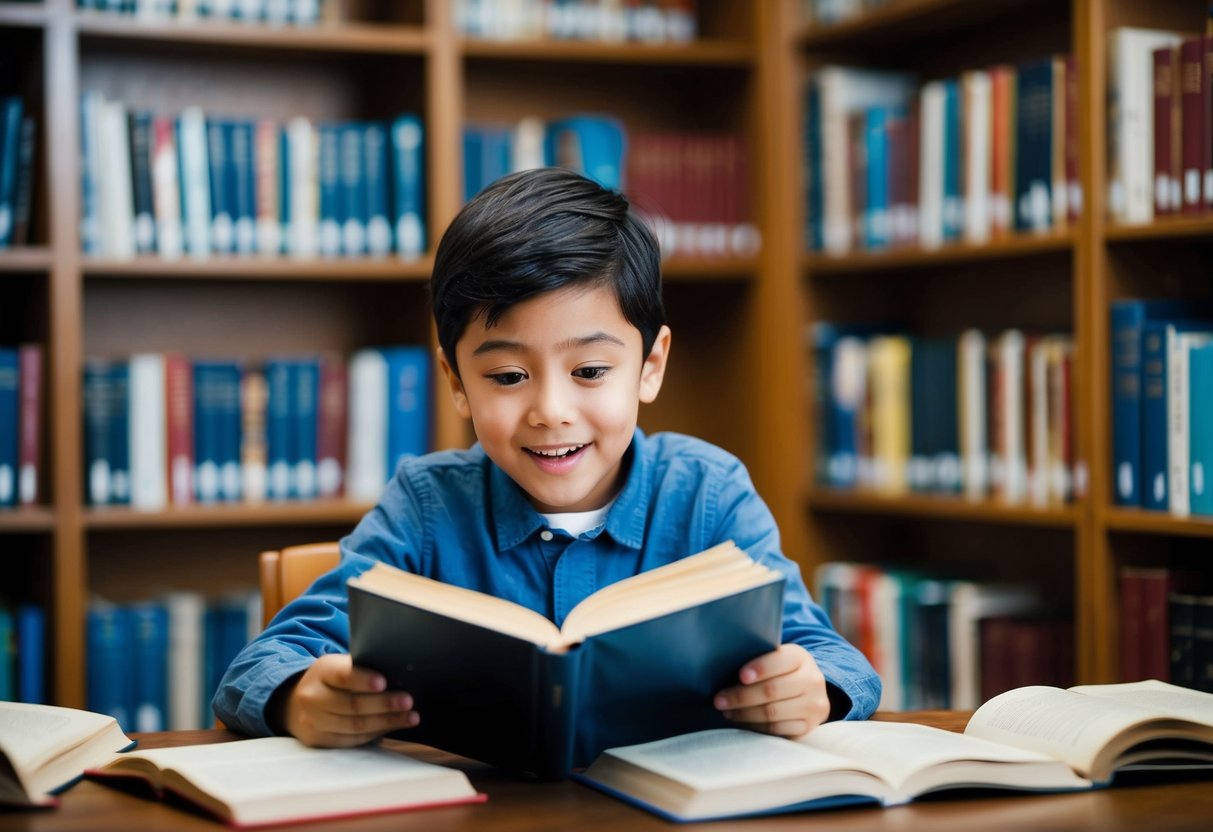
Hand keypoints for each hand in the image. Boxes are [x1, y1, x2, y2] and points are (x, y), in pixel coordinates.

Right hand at [282, 654, 419, 746]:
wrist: (297, 702)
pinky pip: (351, 740)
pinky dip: (375, 734)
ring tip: (411, 717)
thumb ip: (361, 668)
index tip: (384, 682)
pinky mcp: (318, 740)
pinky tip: (393, 727)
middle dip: (383, 704)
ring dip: (386, 722)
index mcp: (322, 671)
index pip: (343, 675)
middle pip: (352, 704)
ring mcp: (312, 721)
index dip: (363, 680)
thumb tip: (398, 672)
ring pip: (354, 725)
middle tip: (408, 701)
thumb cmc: (332, 680)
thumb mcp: (340, 665)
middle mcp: (312, 696)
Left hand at [713, 643, 829, 737]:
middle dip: (741, 696)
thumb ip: (757, 660)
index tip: (740, 676)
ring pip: (773, 712)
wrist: (808, 691)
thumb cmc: (780, 672)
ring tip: (727, 712)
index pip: (779, 661)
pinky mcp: (808, 726)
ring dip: (744, 714)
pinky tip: (742, 722)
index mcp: (800, 657)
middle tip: (719, 700)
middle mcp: (811, 680)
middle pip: (772, 690)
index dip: (760, 668)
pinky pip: (777, 729)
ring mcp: (813, 705)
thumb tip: (723, 667)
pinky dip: (756, 727)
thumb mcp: (774, 659)